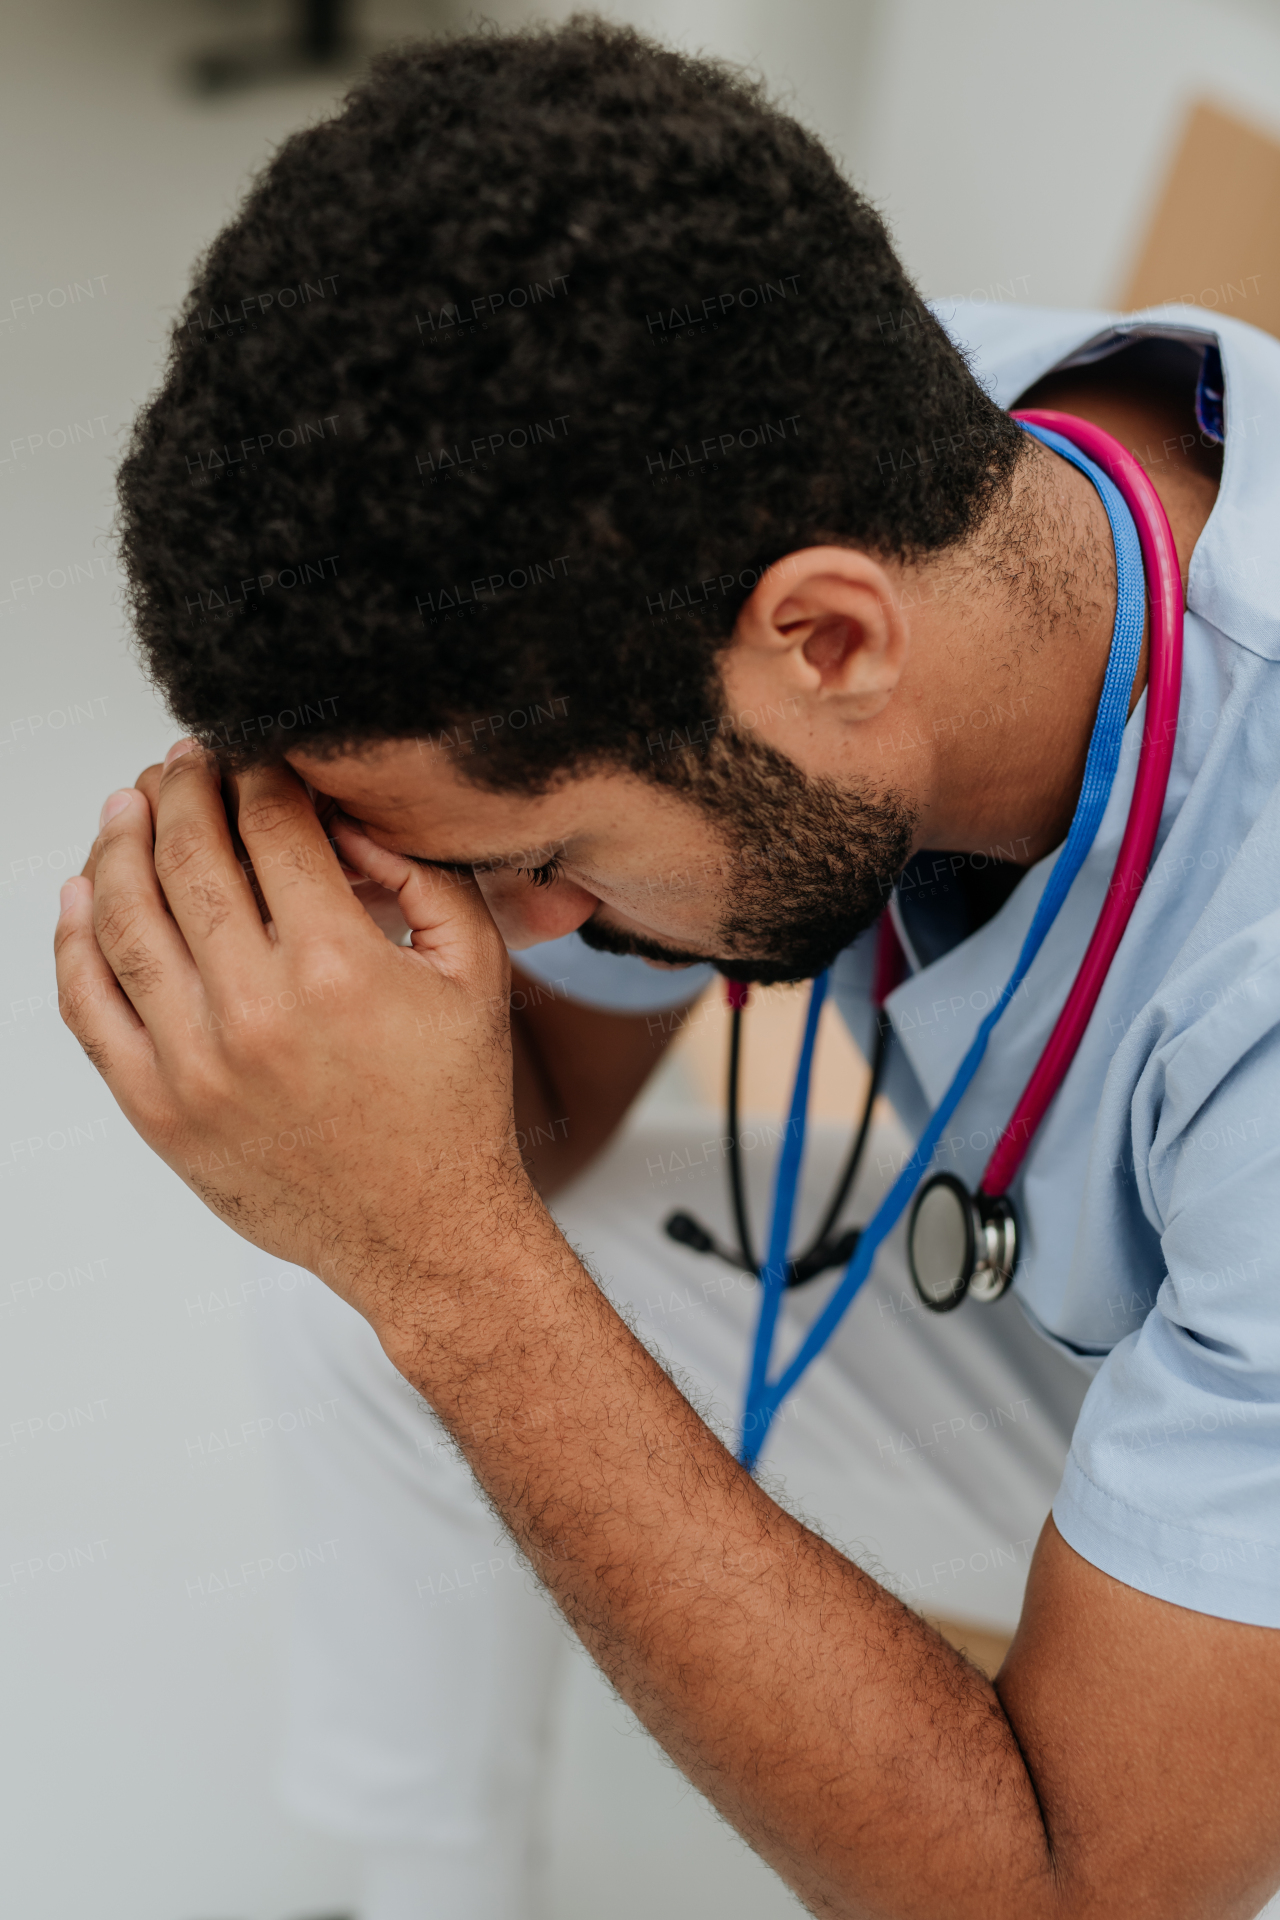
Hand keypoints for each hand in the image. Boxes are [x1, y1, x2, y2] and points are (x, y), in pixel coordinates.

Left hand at [55, 744, 546, 1345]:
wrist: (424, 1231)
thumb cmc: (451, 1107)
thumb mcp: (475, 972)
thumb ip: (421, 877)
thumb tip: (342, 821)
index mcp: (336, 965)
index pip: (271, 827)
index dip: (256, 771)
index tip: (251, 751)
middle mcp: (253, 1009)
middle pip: (187, 857)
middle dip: (181, 790)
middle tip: (182, 762)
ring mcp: (193, 1062)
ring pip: (122, 919)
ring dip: (118, 847)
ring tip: (128, 808)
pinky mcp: (157, 1109)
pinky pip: (88, 1006)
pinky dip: (74, 941)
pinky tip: (82, 896)